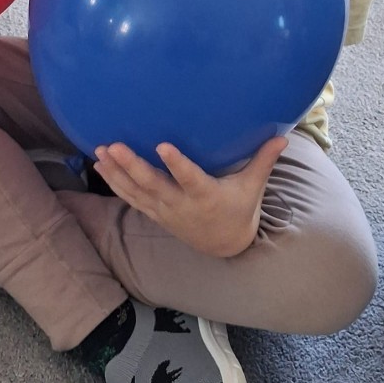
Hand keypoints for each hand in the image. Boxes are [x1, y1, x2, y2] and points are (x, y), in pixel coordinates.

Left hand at [92, 136, 287, 257]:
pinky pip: (130, 198)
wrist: (224, 246)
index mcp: (206, 196)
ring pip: (135, 192)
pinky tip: (100, 165)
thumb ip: (264, 160)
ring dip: (116, 173)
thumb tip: (283, 137)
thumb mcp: (252, 187)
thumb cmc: (239, 209)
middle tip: (115, 145)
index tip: (162, 145)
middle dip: (132, 166)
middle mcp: (181, 205)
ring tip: (100, 151)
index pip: (189, 179)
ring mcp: (165, 211)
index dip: (176, 164)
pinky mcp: (155, 213)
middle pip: (153, 186)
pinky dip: (114, 183)